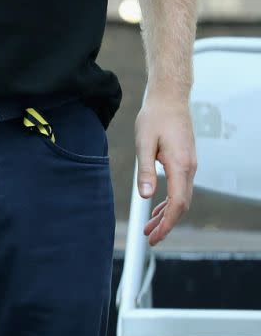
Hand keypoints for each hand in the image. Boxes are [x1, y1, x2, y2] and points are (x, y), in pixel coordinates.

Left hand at [135, 89, 196, 244]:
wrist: (170, 98)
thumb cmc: (155, 117)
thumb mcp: (144, 142)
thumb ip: (145, 170)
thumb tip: (145, 197)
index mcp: (180, 165)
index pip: (177, 204)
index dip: (166, 224)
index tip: (154, 237)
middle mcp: (190, 168)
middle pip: (181, 205)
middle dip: (166, 223)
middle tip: (149, 237)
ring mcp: (190, 165)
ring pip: (182, 197)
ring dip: (167, 213)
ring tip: (150, 225)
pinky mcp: (186, 161)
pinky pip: (181, 187)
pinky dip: (170, 200)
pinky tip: (158, 204)